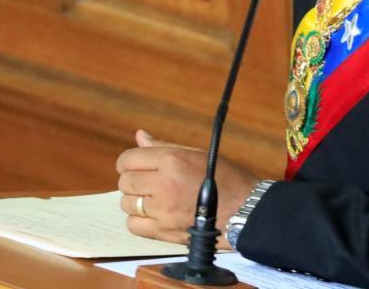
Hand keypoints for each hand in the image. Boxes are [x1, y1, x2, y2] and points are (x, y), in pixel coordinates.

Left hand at [116, 129, 259, 248]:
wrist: (243, 209)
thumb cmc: (224, 178)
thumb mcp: (196, 154)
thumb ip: (163, 146)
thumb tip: (139, 136)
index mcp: (172, 160)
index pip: (128, 159)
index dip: (129, 163)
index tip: (136, 166)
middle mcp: (163, 183)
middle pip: (125, 182)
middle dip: (132, 181)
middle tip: (147, 183)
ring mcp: (162, 209)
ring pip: (127, 204)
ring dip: (135, 201)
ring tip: (152, 200)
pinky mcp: (164, 231)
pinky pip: (134, 226)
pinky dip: (139, 221)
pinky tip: (153, 216)